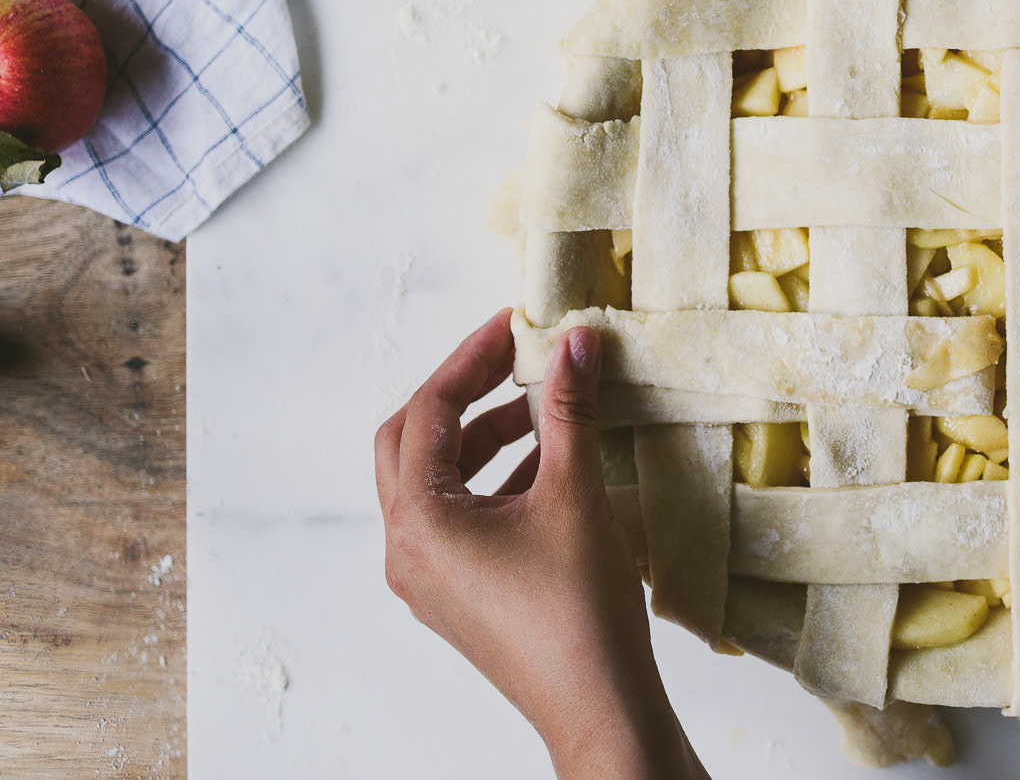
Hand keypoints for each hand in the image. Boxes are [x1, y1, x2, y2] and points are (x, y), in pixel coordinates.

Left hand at [375, 312, 704, 779]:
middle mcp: (407, 550)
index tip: (514, 326)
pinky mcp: (459, 596)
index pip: (428, 412)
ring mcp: (430, 579)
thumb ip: (569, 410)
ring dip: (483, 438)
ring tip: (544, 409)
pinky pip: (460, 518)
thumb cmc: (579, 612)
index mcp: (419, 522)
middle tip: (513, 360)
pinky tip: (550, 463)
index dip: (470, 359)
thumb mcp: (575, 494)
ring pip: (436, 482)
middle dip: (462, 394)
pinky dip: (495, 480)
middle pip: (411, 443)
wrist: (599, 706)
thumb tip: (575, 343)